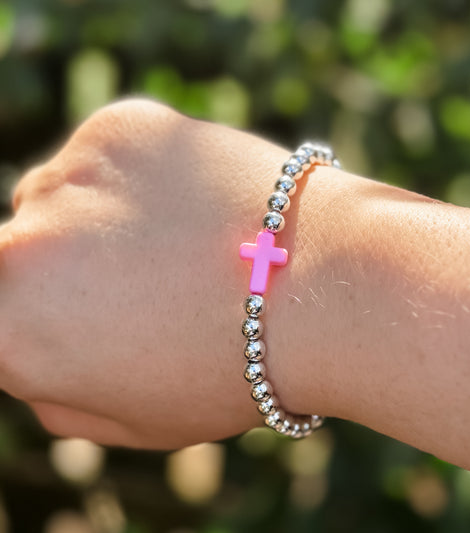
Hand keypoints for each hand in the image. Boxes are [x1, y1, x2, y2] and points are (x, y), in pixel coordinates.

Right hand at [0, 98, 335, 448]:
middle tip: (146, 280)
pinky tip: (195, 204)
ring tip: (181, 242)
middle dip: (70, 267)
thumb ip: (61, 392)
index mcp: (13, 330)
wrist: (316, 287)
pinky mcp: (118, 127)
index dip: (46, 311)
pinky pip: (108, 155)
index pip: (5, 311)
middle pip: (25, 250)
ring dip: (101, 216)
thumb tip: (37, 348)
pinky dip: (138, 176)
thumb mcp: (136, 419)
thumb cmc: (230, 369)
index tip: (87, 309)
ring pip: (63, 196)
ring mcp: (68, 177)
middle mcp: (20, 249)